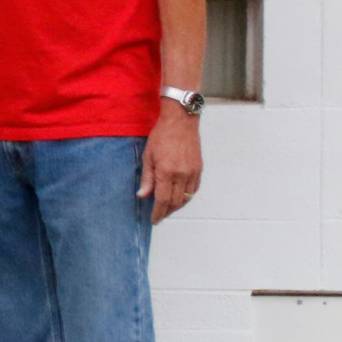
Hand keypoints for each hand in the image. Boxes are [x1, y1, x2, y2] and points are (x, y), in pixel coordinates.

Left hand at [139, 102, 202, 222]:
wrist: (181, 122)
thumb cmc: (161, 136)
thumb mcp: (148, 156)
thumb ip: (147, 178)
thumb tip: (142, 195)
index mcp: (166, 171)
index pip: (162, 199)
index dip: (158, 212)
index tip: (154, 220)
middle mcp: (181, 175)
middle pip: (176, 202)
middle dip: (167, 212)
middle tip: (159, 216)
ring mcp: (192, 173)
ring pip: (186, 198)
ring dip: (177, 207)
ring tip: (168, 210)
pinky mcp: (199, 169)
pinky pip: (194, 189)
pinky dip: (187, 197)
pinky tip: (180, 199)